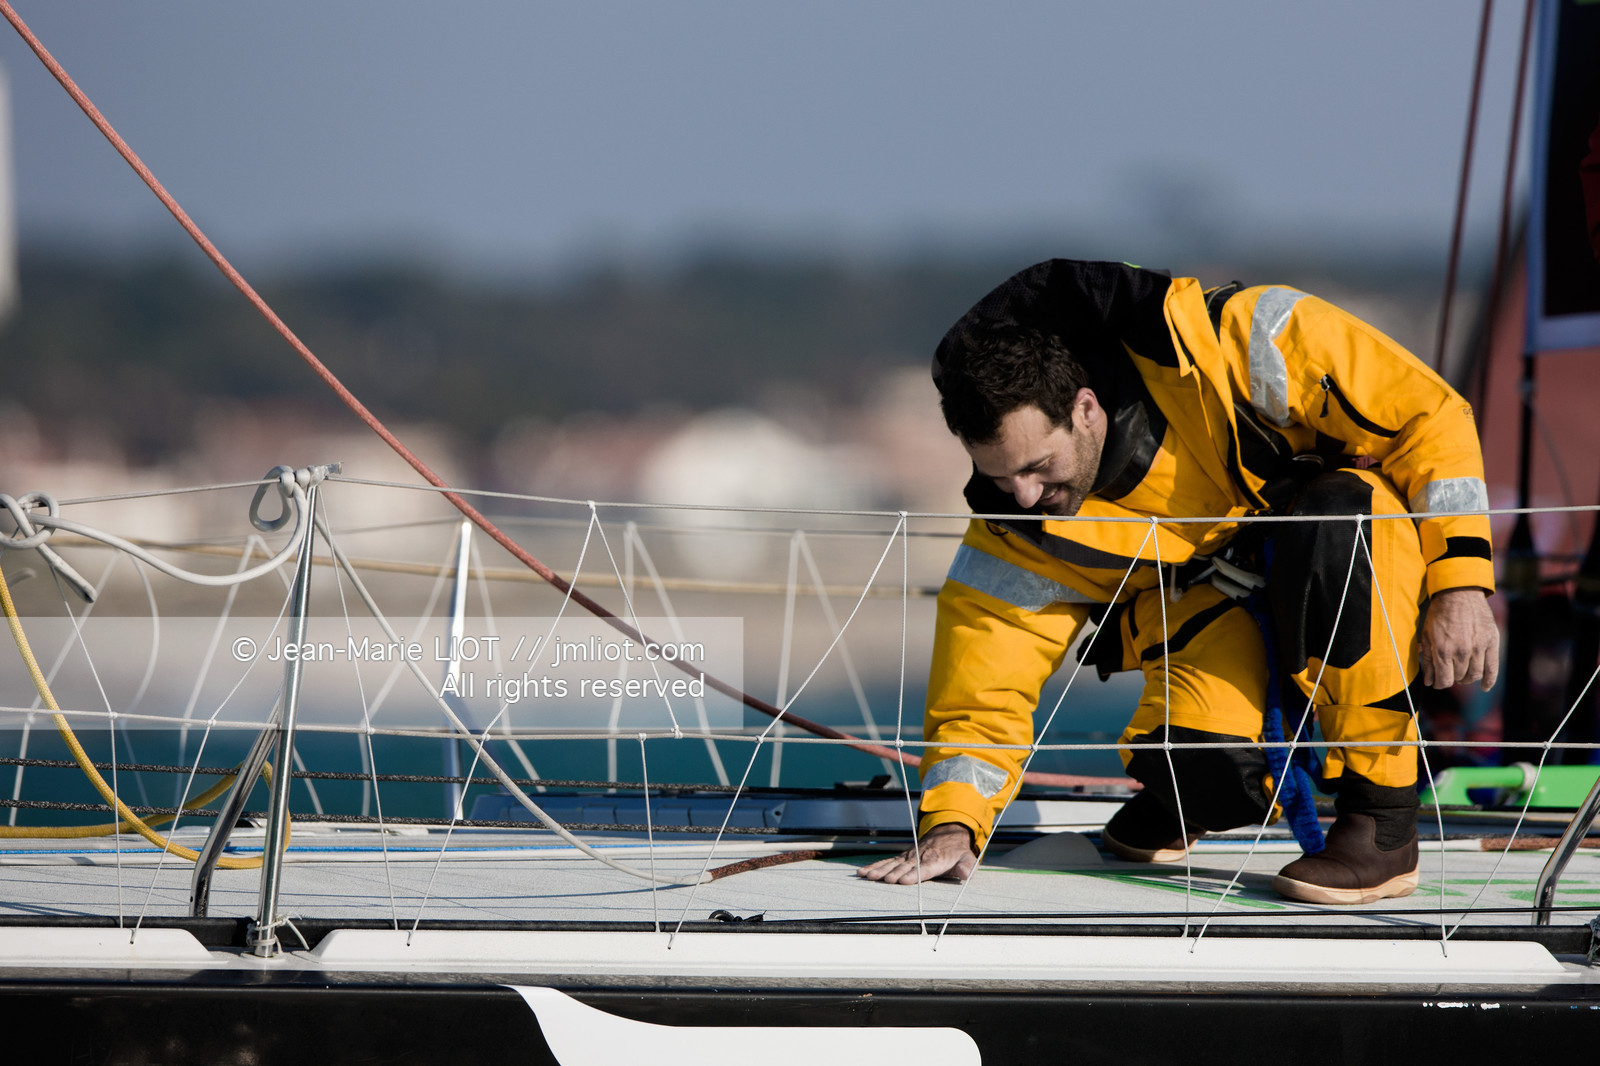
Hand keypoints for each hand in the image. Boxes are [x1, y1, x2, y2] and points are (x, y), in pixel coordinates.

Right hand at [856, 822, 976, 884]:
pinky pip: (886, 862)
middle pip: (905, 867)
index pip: (924, 868)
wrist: (946, 834)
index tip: (903, 880)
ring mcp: (908, 857)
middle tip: (884, 880)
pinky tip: (863, 872)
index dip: (914, 874)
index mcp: (935, 860)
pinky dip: (874, 866)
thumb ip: (966, 866)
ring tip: (868, 876)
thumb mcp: (968, 858)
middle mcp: (919, 857)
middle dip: (894, 873)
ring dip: (880, 870)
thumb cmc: (957, 851)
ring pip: (892, 864)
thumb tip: (965, 873)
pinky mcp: (901, 858)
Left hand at [1419, 588, 1499, 690]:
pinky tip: (1484, 686)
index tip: (1437, 682)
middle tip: (1449, 672)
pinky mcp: (1491, 642)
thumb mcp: (1427, 635)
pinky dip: (1489, 680)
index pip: (1444, 680)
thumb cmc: (1440, 614)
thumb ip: (1428, 659)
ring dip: (1467, 678)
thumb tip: (1429, 681)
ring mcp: (1478, 647)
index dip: (1439, 684)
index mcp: (1443, 650)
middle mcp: (1461, 651)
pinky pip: (1492, 668)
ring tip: (1462, 675)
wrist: (1459, 593)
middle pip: (1458, 678)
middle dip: (1451, 677)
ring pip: (1474, 675)